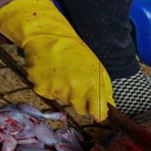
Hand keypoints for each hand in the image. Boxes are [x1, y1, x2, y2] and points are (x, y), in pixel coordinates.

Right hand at [0, 0, 114, 121]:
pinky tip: (51, 73)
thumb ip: (105, 89)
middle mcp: (75, 87)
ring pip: (64, 102)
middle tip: (75, 83)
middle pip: (80, 110)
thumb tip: (109, 108)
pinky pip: (49, 95)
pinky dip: (49, 87)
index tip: (96, 113)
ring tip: (62, 73)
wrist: (48, 36)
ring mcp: (57, 88)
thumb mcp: (97, 67)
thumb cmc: (74, 51)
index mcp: (92, 83)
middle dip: (80, 101)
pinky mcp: (41, 87)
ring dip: (64, 92)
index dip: (98, 114)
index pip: (98, 111)